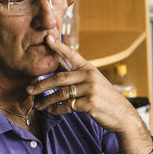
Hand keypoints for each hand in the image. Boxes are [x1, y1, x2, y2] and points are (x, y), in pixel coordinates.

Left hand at [27, 34, 143, 137]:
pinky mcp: (90, 104)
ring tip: (38, 105)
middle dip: (42, 84)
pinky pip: (68, 106)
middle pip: (60, 78)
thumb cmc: (106, 98)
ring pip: (61, 94)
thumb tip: (57, 70)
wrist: (123, 115)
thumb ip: (78, 76)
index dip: (59, 46)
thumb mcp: (95, 82)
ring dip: (47, 100)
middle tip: (29, 88)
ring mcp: (91, 90)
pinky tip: (51, 110)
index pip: (72, 55)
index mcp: (90, 69)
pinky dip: (57, 109)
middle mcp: (90, 77)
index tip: (47, 38)